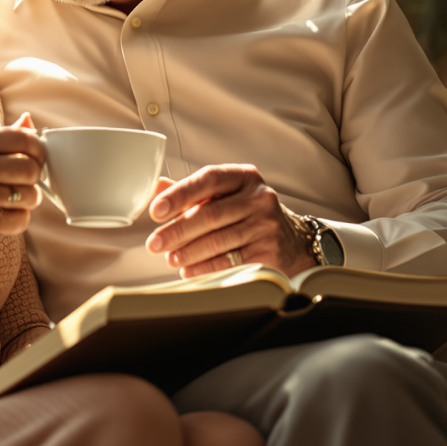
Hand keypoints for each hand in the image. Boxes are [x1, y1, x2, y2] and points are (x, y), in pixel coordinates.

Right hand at [0, 113, 43, 246]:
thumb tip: (30, 122)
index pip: (24, 139)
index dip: (38, 149)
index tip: (36, 156)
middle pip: (31, 169)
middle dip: (35, 175)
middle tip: (26, 179)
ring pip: (29, 197)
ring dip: (28, 199)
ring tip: (14, 196)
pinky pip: (20, 221)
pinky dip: (19, 218)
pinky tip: (5, 212)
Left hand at [144, 164, 315, 278]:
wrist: (292, 239)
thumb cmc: (246, 212)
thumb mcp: (223, 194)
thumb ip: (190, 191)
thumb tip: (155, 187)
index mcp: (244, 176)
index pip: (208, 179)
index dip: (179, 194)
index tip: (156, 210)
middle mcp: (259, 198)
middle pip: (210, 215)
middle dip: (177, 231)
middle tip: (154, 243)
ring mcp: (267, 226)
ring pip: (218, 241)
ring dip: (188, 252)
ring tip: (169, 257)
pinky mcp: (270, 253)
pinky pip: (230, 262)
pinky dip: (204, 267)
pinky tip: (189, 269)